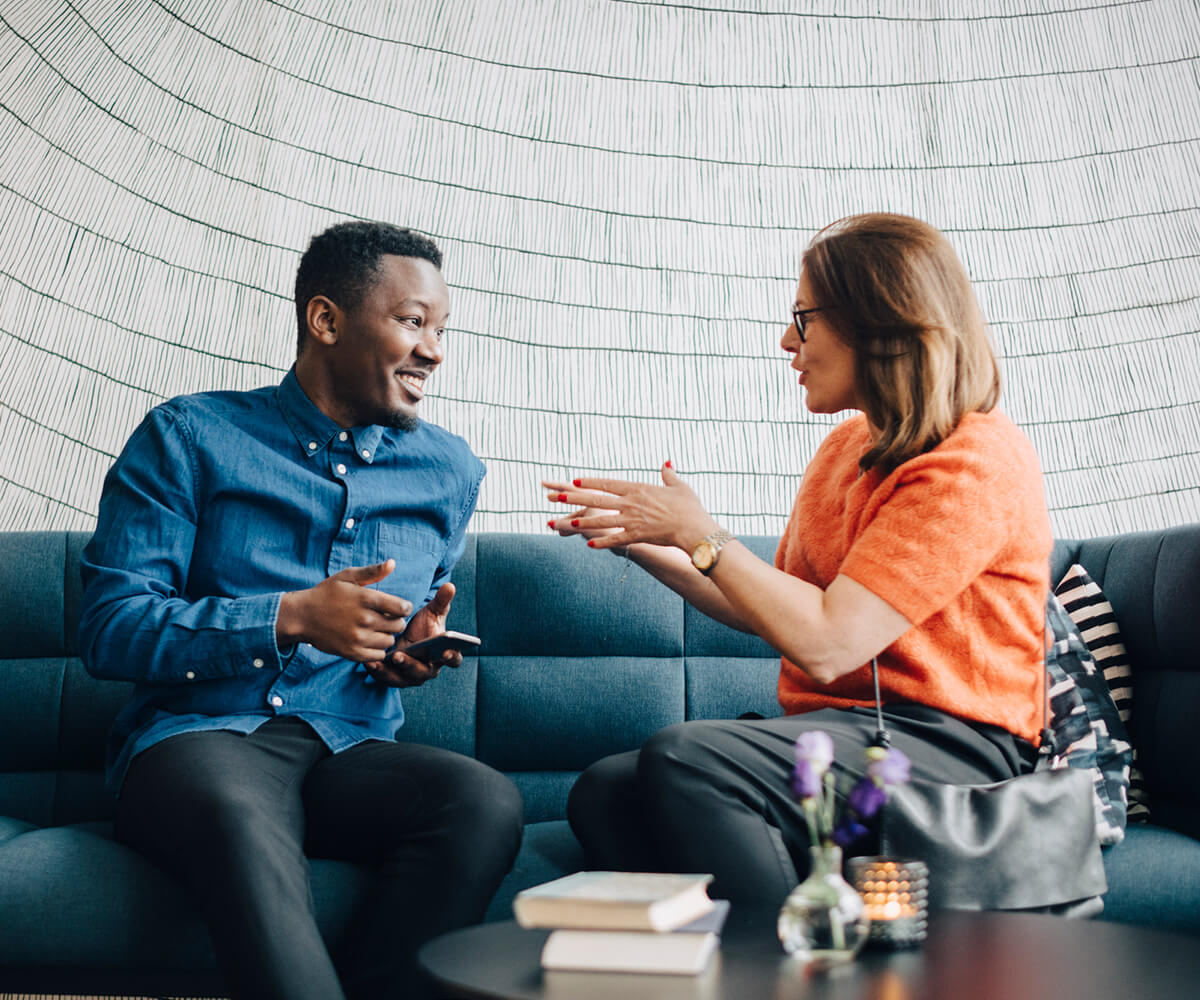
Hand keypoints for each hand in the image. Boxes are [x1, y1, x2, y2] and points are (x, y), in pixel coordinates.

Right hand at [278, 560, 411, 661]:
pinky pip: (378, 655)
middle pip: (398, 626)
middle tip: (386, 618)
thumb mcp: (347, 576)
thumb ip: (372, 572)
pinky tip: (370, 640)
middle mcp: (364, 620)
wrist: (301, 616)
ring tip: (376, 629)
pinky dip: (377, 649)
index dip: (405, 607)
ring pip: (390, 641)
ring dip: (386, 635)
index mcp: (365, 599)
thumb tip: (392, 563)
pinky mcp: (351, 653)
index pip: (402, 608)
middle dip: (396, 621)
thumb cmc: (326, 594)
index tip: (399, 607)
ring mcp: (358, 638)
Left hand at [363, 582, 460, 686]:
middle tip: (399, 655)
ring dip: (392, 671)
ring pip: (404, 678)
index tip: (446, 651)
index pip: (454, 659)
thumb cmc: (423, 624)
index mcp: (444, 654)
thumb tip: (450, 586)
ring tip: (380, 660)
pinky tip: (369, 662)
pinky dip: (378, 672)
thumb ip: (441, 600)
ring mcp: (412, 676)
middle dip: (411, 665)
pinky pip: (387, 678)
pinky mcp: (395, 678)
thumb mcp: (432, 611)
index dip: (452, 656)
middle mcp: (430, 668)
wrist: (404, 634)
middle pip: (424, 672)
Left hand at [545, 463, 718, 552]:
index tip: (575, 480)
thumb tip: (666, 463)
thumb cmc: (689, 507)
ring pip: (601, 520)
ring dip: (582, 522)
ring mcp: (632, 520)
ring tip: (566, 522)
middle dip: (575, 498)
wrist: (693, 528)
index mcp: (638, 489)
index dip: (590, 482)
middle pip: (597, 499)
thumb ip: (668, 475)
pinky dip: (603, 542)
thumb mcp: (679, 486)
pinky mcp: (636, 536)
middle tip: (557, 496)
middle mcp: (631, 503)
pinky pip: (615, 540)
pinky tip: (589, 545)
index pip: (608, 483)